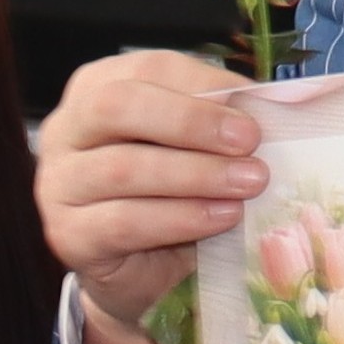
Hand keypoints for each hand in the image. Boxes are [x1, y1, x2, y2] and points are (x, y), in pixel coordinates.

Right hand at [35, 51, 263, 343]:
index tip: (255, 107)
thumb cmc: (171, 195)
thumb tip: (285, 101)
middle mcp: (67, 130)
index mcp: (97, 89)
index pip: (145, 70)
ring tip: (249, 183)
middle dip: (190, 121)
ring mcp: (59, 184)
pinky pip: (123, 222)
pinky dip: (180, 218)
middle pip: (117, 107)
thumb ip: (224, 121)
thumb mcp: (196, 149)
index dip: (202, 84)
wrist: (138, 273)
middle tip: (249, 141)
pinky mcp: (68, 235)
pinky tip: (221, 217)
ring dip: (195, 175)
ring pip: (123, 169)